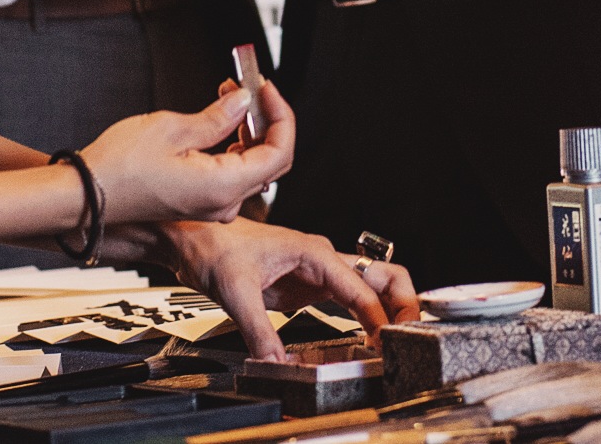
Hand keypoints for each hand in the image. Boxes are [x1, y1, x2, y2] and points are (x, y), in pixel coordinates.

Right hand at [81, 82, 293, 225]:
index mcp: (223, 187)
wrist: (89, 196)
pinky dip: (233, 145)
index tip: (265, 87)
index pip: (278, 152)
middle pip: (270, 160)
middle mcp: (225, 203)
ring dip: (249, 129)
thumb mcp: (171, 128)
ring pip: (252, 166)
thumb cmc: (121, 166)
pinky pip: (232, 173)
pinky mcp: (201, 201)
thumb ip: (216, 117)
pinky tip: (220, 121)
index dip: (280, 115)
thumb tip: (243, 101)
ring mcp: (213, 205)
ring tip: (229, 94)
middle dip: (266, 118)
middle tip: (249, 85)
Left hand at [160, 219, 419, 359]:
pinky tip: (367, 341)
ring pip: (369, 288)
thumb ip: (258, 331)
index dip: (379, 318)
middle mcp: (322, 259)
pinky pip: (348, 300)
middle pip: (381, 276)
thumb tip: (276, 364)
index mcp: (312, 252)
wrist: (191, 236)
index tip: (385, 346)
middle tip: (409, 338)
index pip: (361, 288)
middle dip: (403, 303)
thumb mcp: (234, 290)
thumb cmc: (212, 246)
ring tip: (396, 344)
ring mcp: (317, 272)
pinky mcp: (307, 286)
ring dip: (388, 312)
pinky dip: (365, 317)